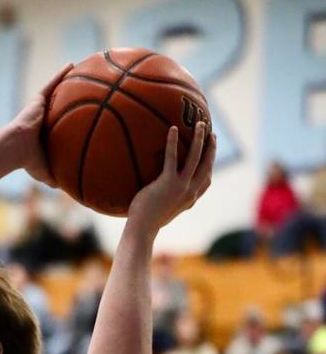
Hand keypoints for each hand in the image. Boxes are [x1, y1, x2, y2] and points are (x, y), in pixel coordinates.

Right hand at [11, 65, 73, 186]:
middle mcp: (45, 118)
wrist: (15, 148)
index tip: (85, 114)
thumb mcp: (46, 172)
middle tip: (88, 89)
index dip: (72, 118)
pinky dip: (62, 74)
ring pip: (58, 91)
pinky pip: (52, 84)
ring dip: (69, 81)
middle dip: (73, 96)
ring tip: (84, 71)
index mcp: (48, 133)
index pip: (62, 124)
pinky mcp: (37, 100)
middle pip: (62, 104)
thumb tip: (69, 190)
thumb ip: (57, 178)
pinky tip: (73, 65)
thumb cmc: (28, 161)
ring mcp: (41, 108)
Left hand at [127, 123, 215, 237]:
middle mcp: (190, 192)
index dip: (211, 164)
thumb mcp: (165, 209)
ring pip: (195, 158)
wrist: (142, 229)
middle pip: (206, 166)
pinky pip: (172, 158)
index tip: (212, 151)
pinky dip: (173, 142)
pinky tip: (173, 129)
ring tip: (200, 124)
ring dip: (199, 140)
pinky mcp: (168, 183)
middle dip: (211, 148)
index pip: (207, 180)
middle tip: (212, 132)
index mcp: (191, 199)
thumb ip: (171, 198)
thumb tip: (166, 189)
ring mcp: (180, 188)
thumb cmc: (149, 220)